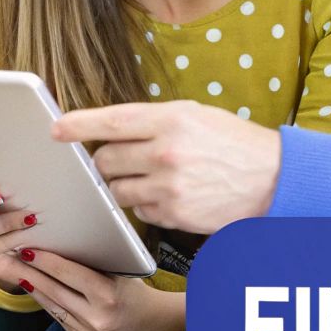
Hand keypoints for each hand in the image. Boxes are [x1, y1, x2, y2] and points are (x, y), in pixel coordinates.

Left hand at [16, 248, 184, 330]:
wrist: (155, 324)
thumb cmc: (136, 290)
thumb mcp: (120, 271)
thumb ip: (93, 262)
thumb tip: (60, 243)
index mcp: (109, 295)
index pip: (69, 273)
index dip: (45, 260)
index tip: (27, 247)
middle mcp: (98, 318)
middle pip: (54, 291)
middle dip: (30, 272)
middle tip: (10, 256)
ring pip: (52, 307)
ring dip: (33, 287)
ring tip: (17, 270)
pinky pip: (59, 319)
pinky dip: (46, 302)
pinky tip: (34, 288)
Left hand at [53, 100, 280, 234]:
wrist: (274, 179)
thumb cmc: (233, 144)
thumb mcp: (195, 116)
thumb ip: (153, 121)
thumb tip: (110, 129)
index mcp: (171, 119)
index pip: (111, 121)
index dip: (78, 125)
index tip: (56, 129)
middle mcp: (166, 152)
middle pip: (105, 160)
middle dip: (107, 161)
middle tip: (123, 159)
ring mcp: (169, 186)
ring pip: (117, 189)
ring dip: (125, 185)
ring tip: (152, 177)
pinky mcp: (174, 214)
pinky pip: (139, 211)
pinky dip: (147, 205)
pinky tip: (170, 196)